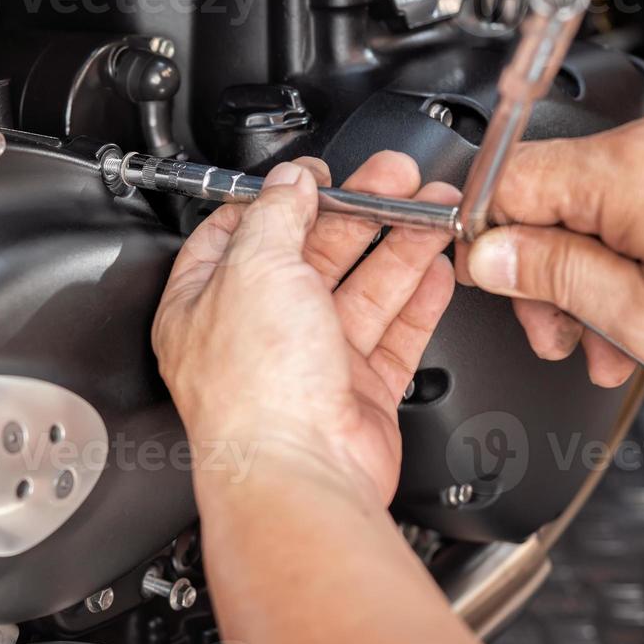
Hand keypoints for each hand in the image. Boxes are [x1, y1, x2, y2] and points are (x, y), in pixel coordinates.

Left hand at [152, 152, 456, 506]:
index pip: (240, 232)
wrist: (301, 471)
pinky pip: (393, 333)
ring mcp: (308, 362)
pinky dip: (417, 298)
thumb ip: (275, 215)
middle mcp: (256, 332)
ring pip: (361, 288)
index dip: (282, 196)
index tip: (318, 172)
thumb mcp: (254, 267)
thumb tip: (288, 183)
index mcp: (206, 302)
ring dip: (399, 243)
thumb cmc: (255, 387)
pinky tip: (436, 267)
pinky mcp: (356, 392)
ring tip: (432, 207)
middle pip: (312, 253)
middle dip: (357, 210)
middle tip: (395, 178)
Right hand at [456, 110, 643, 388]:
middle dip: (543, 272)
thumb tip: (489, 255)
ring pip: (592, 211)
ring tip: (610, 342)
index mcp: (621, 169)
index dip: (484, 236)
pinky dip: (628, 258)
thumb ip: (552, 275)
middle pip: (547, 198)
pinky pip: (636, 208)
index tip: (490, 279)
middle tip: (557, 331)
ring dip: (588, 277)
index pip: (503, 179)